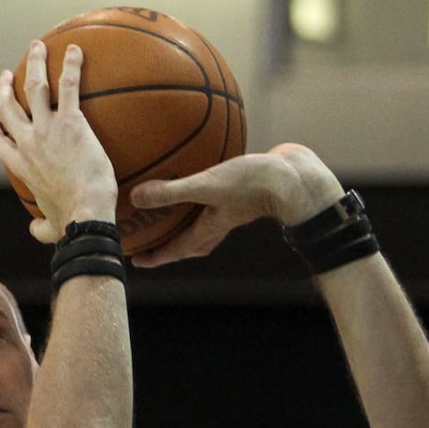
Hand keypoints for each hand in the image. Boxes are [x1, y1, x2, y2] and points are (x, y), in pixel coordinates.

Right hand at [0, 40, 117, 243]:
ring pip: (32, 86)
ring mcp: (46, 130)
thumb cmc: (71, 224)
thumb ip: (40, 227)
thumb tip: (36, 231)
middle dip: (3, 88)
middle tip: (5, 76)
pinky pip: (68, 86)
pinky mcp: (70, 122)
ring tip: (37, 47)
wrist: (86, 216)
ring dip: (34, 63)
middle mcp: (27, 144)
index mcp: (21, 167)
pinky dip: (71, 66)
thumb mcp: (49, 228)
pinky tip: (76, 52)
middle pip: (6, 108)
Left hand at [128, 143, 344, 266]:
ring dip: (175, 219)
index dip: (150, 257)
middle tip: (141, 239)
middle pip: (181, 242)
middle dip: (161, 242)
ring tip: (159, 208)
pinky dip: (192, 190)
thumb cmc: (254, 184)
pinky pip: (206, 196)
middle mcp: (213, 226)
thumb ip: (172, 192)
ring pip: (194, 222)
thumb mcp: (208, 186)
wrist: (296, 177)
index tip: (132, 259)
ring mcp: (225, 211)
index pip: (171, 252)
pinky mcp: (234, 193)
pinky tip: (188, 168)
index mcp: (205, 232)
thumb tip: (136, 197)